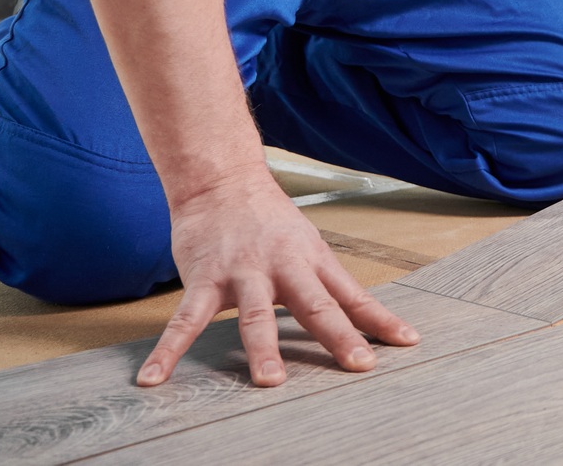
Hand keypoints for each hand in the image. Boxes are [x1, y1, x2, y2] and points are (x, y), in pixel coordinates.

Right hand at [136, 175, 419, 386]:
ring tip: (269, 382)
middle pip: (316, 305)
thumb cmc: (269, 220)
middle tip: (359, 365)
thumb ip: (327, 285)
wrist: (221, 180)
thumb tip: (360, 319)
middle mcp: (284, 268)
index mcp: (313, 262)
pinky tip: (154, 378)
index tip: (409, 343)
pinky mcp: (204, 278)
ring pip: (255, 315)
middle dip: (339, 336)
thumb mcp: (308, 247)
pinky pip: (185, 319)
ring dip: (263, 349)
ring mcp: (243, 273)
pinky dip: (169, 350)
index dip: (381, 320)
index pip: (354, 296)